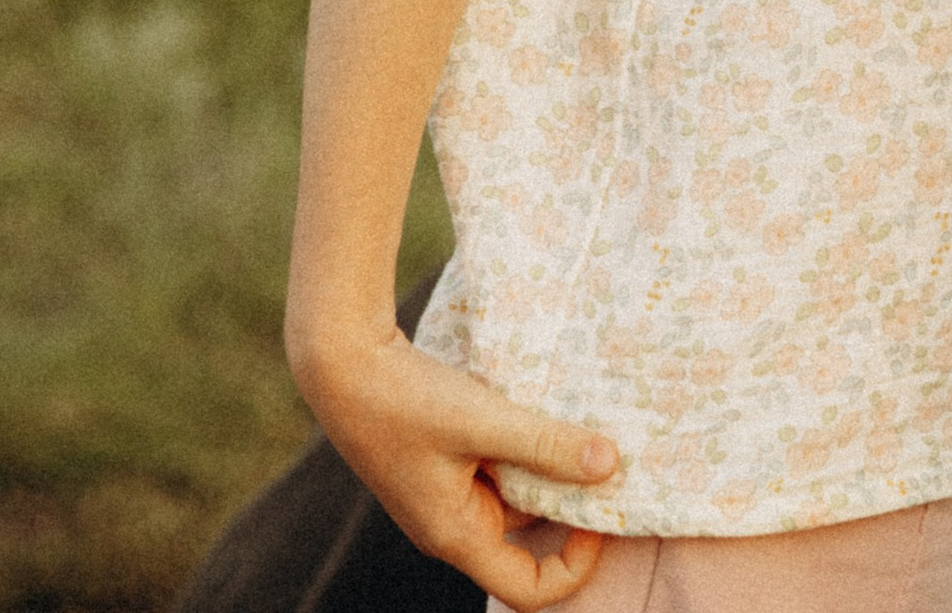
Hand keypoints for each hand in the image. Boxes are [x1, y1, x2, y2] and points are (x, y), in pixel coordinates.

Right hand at [290, 322, 620, 608]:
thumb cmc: (405, 399)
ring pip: (513, 495)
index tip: (597, 512)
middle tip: (601, 453)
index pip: (528, 589)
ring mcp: (444, 494)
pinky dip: (520, 446)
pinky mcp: (441, 462)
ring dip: (544, 465)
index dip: (575, 564)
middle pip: (527, 537)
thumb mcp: (483, 420)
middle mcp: (451, 525)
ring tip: (574, 422)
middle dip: (566, 501)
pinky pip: (495, 467)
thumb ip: (545, 443)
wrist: (341, 361)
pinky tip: (535, 406)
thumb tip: (611, 464)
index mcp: (456, 536)